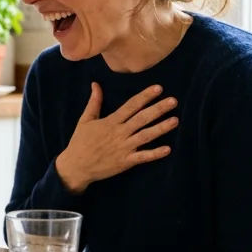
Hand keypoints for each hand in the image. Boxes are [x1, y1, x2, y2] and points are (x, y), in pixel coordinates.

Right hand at [55, 83, 178, 192]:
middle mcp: (119, 133)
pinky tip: (168, 149)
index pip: (131, 106)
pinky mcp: (125, 162)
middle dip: (158, 109)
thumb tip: (96, 84)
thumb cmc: (80, 142)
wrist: (76, 167)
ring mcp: (123, 148)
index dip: (145, 96)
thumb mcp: (85, 120)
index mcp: (111, 122)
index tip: (158, 88)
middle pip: (142, 119)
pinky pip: (142, 157)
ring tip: (175, 120)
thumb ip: (94, 102)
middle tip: (173, 101)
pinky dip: (155, 154)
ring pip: (145, 136)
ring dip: (161, 128)